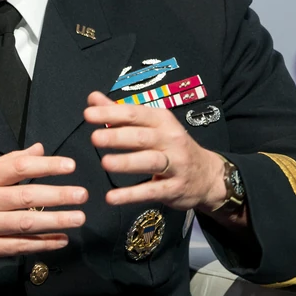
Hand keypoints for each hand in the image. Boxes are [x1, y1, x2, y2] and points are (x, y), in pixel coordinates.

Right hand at [0, 143, 87, 269]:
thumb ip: (8, 163)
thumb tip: (40, 149)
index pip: (18, 168)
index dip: (46, 166)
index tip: (70, 166)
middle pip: (25, 196)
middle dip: (58, 195)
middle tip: (82, 194)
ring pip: (26, 223)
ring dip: (56, 220)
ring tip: (79, 218)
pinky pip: (20, 246)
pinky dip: (43, 243)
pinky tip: (61, 240)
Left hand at [84, 91, 226, 211]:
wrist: (208, 176)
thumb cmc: (171, 146)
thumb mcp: (151, 125)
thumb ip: (119, 113)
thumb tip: (92, 98)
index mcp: (162, 120)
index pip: (134, 114)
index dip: (111, 114)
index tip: (88, 115)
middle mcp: (171, 139)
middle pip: (142, 137)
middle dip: (118, 137)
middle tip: (95, 138)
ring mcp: (176, 164)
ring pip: (150, 161)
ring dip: (127, 162)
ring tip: (105, 163)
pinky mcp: (175, 188)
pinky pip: (152, 191)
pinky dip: (132, 195)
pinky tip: (112, 197)